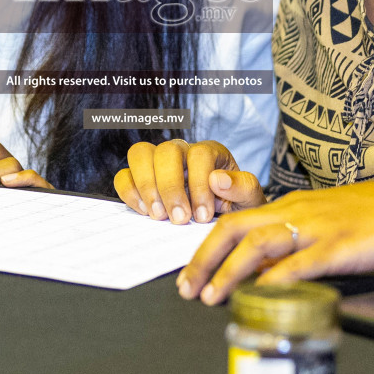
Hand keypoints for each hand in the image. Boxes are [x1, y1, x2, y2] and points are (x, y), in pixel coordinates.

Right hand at [112, 139, 263, 224]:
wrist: (221, 221)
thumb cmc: (236, 207)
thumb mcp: (250, 201)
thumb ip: (243, 187)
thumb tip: (218, 179)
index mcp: (210, 152)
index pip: (199, 154)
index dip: (199, 185)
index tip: (203, 216)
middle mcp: (182, 151)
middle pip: (166, 151)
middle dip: (171, 187)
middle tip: (179, 219)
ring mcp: (157, 163)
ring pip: (140, 154)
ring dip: (147, 186)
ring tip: (159, 216)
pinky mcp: (139, 179)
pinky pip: (124, 176)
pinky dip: (130, 193)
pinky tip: (145, 213)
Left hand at [177, 171, 373, 303]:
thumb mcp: (327, 220)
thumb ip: (296, 238)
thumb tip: (267, 266)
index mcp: (292, 206)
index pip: (235, 221)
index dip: (206, 248)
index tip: (189, 274)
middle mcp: (298, 212)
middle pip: (235, 228)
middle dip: (204, 260)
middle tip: (186, 289)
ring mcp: (319, 227)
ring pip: (260, 243)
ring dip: (230, 271)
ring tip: (212, 296)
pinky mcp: (343, 245)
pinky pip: (303, 261)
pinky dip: (277, 277)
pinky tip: (262, 292)